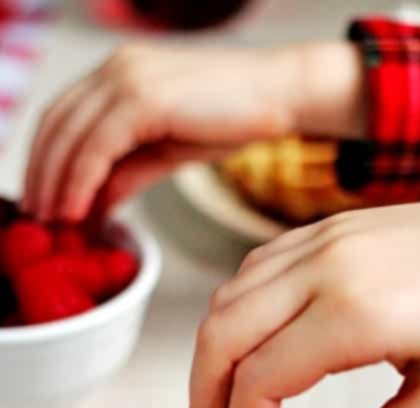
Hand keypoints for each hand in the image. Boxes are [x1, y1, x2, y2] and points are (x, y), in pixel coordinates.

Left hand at [23, 40, 364, 220]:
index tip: (42, 201)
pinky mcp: (143, 97)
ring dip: (57, 183)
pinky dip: (82, 180)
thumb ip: (128, 171)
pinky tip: (80, 209)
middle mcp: (115, 68)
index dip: (45, 161)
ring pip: (70, 135)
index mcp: (118, 74)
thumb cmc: (231, 118)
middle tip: (39, 220)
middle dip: (41, 175)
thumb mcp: (166, 151)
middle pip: (56, 124)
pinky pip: (97, 145)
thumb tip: (96, 202)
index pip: (62, 117)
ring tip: (56, 222)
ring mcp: (127, 77)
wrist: (276, 96)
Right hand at [189, 182, 419, 407]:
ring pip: (227, 300)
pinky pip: (256, 272)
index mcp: (357, 308)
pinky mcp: (330, 228)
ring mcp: (324, 237)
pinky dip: (238, 321)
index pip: (258, 380)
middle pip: (220, 336)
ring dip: (213, 363)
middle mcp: (326, 263)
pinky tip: (256, 360)